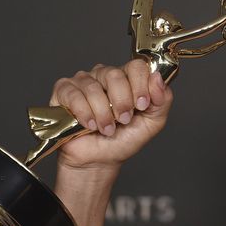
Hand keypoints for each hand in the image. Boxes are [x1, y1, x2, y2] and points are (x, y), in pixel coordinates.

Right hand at [50, 59, 173, 169]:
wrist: (99, 160)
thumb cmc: (123, 139)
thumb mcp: (152, 122)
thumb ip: (162, 100)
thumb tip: (158, 78)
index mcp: (128, 79)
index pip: (136, 66)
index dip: (140, 85)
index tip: (141, 105)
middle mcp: (105, 75)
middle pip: (115, 75)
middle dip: (121, 102)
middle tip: (123, 120)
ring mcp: (83, 81)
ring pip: (93, 87)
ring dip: (103, 114)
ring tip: (106, 129)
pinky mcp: (64, 91)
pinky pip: (74, 95)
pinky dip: (84, 114)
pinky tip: (89, 125)